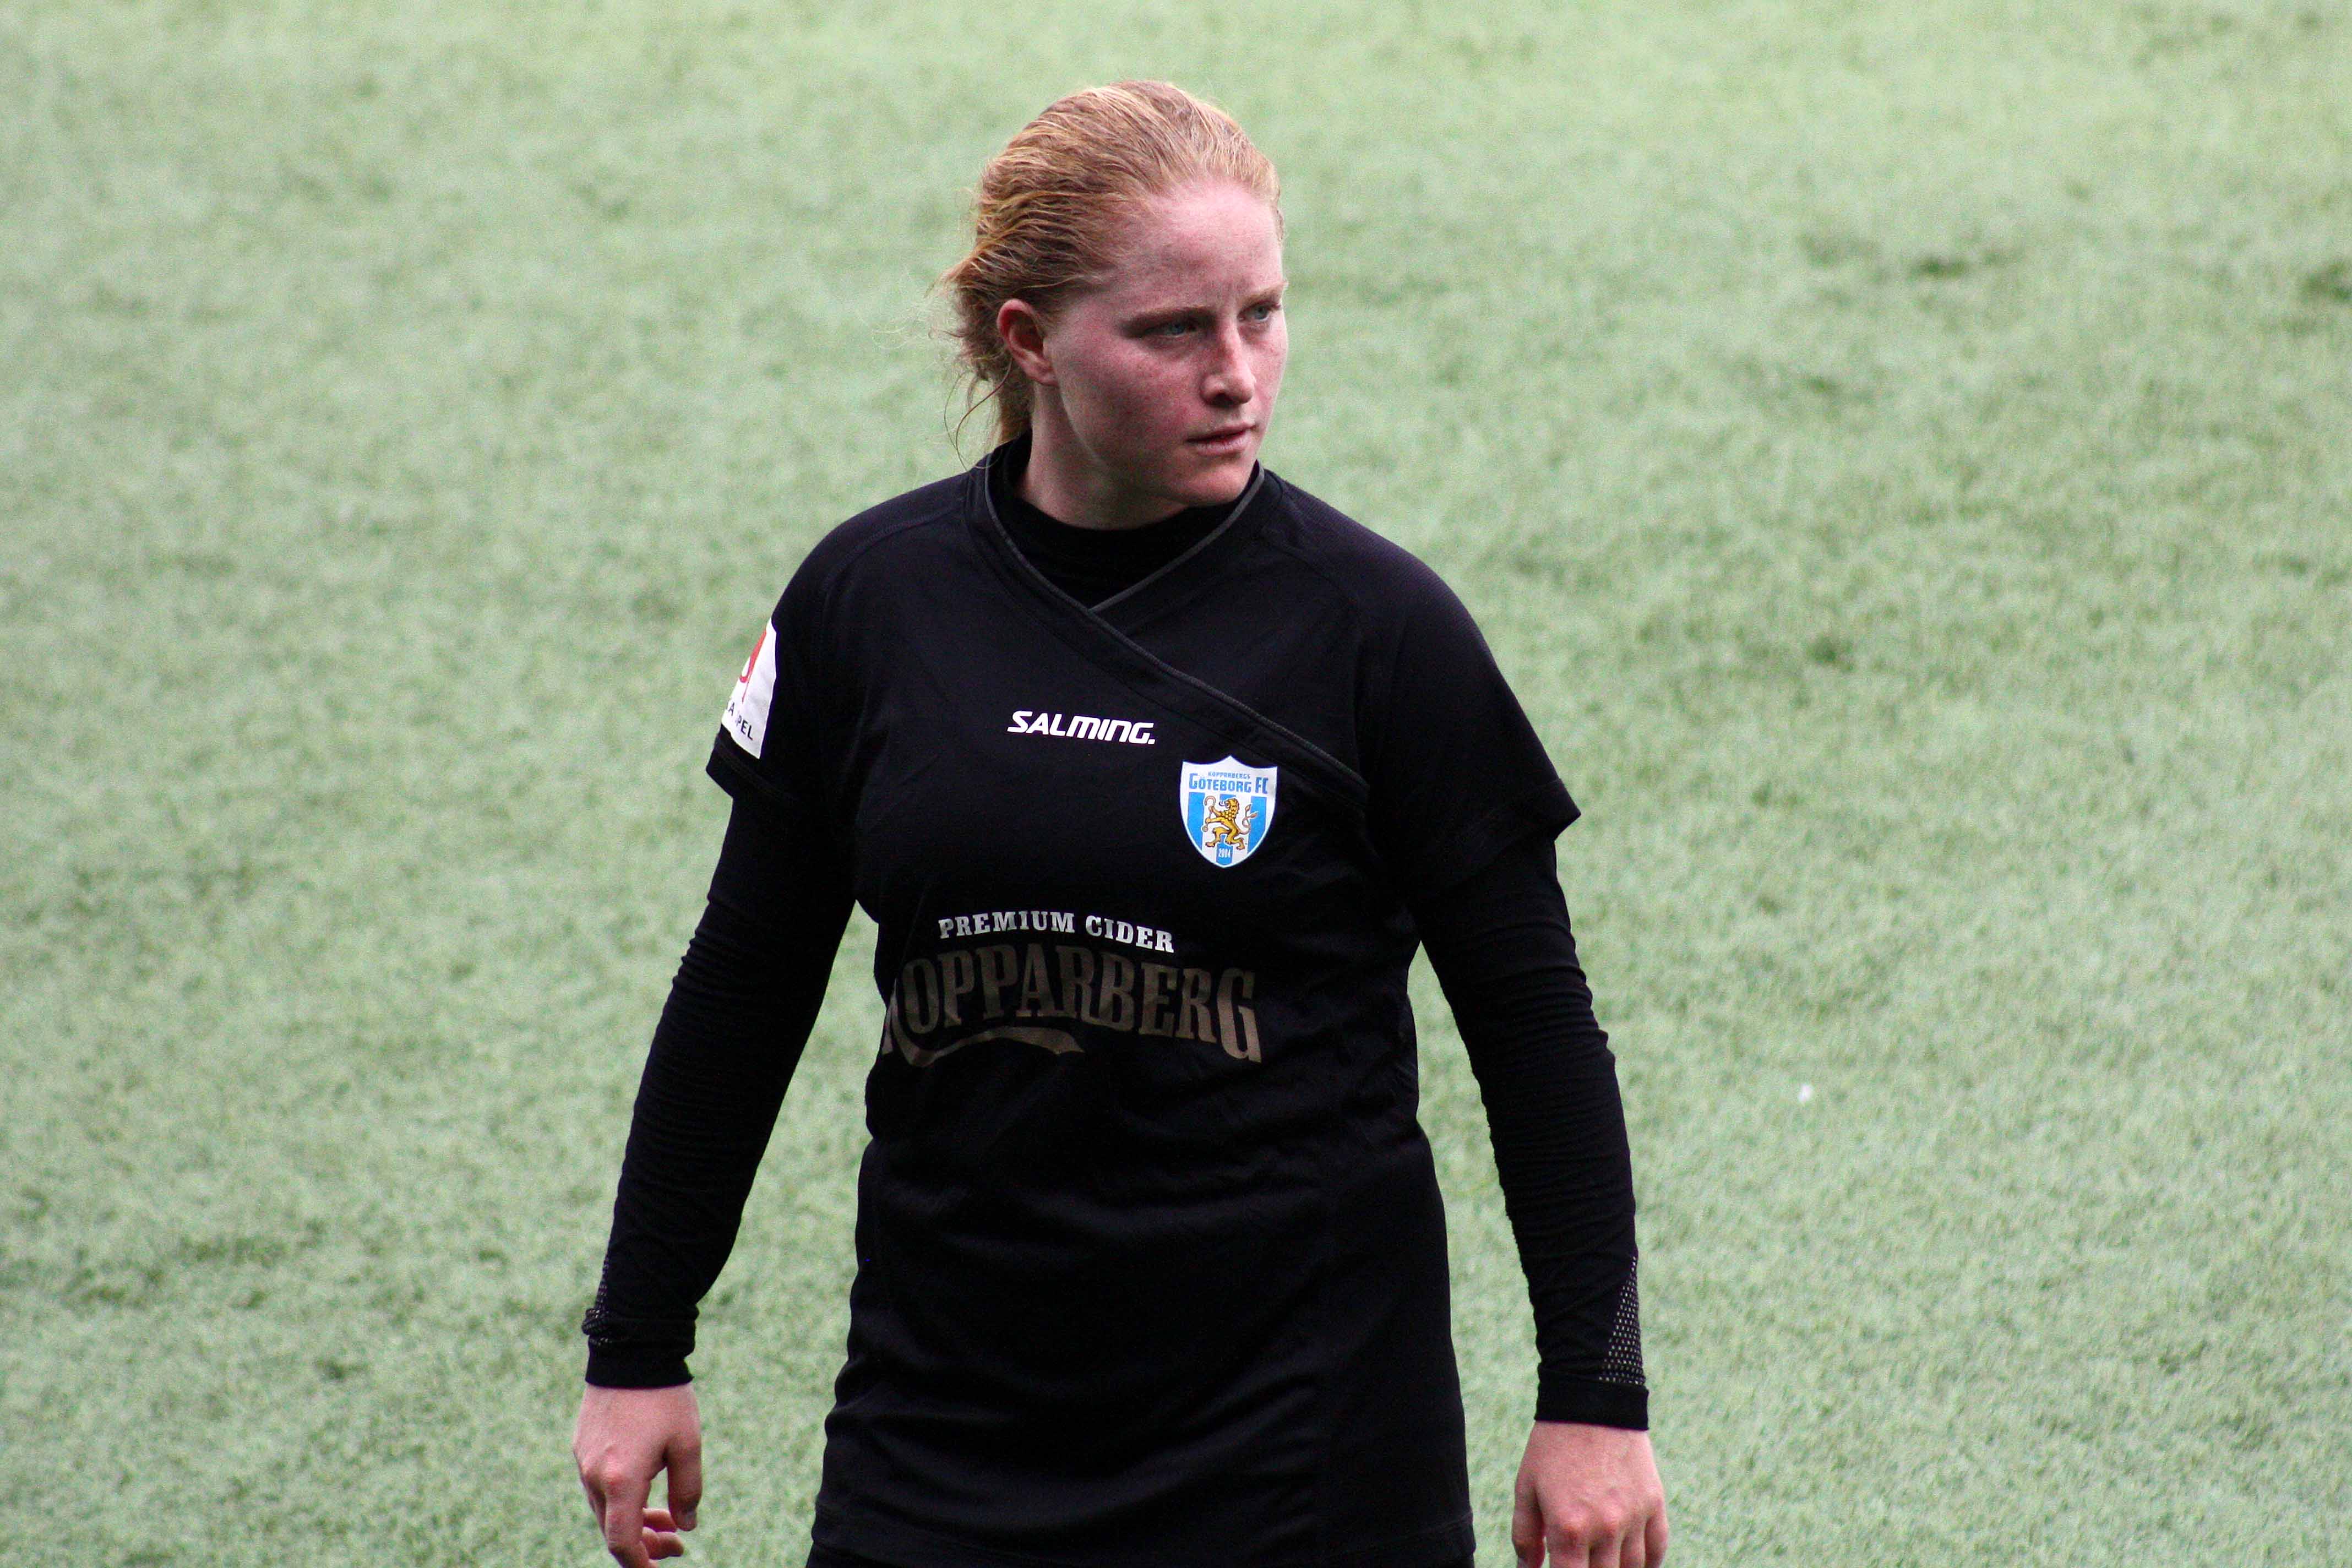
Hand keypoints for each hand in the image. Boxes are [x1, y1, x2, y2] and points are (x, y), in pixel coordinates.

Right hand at [573, 1383, 702, 1565]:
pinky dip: (621, 1498)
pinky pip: (599, 1487)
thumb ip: (688, 1490)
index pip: (623, 1542)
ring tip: (668, 1519)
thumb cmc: (664, 1397)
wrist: (631, 1350)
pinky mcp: (582, 1446)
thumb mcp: (687, 1444)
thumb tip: (685, 1524)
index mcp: (621, 1480)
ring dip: (635, 1520)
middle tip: (677, 1545)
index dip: (641, 1564)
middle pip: (613, 1531)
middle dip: (645, 1544)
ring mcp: (584, 1461)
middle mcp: (595, 1476)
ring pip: (606, 1510)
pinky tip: (647, 1489)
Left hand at [1511, 1421, 1667, 1567]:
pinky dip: (1648, 1563)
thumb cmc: (1553, 1446)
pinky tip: (1634, 1563)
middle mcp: (1605, 1528)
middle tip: (1578, 1559)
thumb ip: (1525, 1535)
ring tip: (1601, 1559)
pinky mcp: (1654, 1503)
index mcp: (1569, 1527)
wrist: (1593, 1400)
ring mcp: (1634, 1517)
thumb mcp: (1526, 1487)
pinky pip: (1656, 1549)